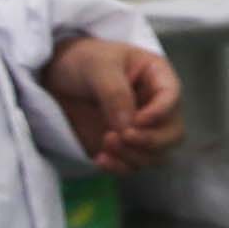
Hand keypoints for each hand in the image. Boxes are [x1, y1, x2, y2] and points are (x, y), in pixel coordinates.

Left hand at [47, 32, 181, 170]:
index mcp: (157, 79)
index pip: (172, 98)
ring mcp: (140, 130)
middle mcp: (155, 108)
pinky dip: (119, 167)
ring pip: (156, 154)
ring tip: (106, 143)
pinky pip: (132, 165)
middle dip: (151, 141)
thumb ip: (115, 92)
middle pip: (173, 133)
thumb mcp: (98, 65)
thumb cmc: (82, 60)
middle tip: (124, 136)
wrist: (55, 77)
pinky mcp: (123, 147)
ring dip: (134, 155)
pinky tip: (100, 159)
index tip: (137, 120)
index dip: (160, 112)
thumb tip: (128, 125)